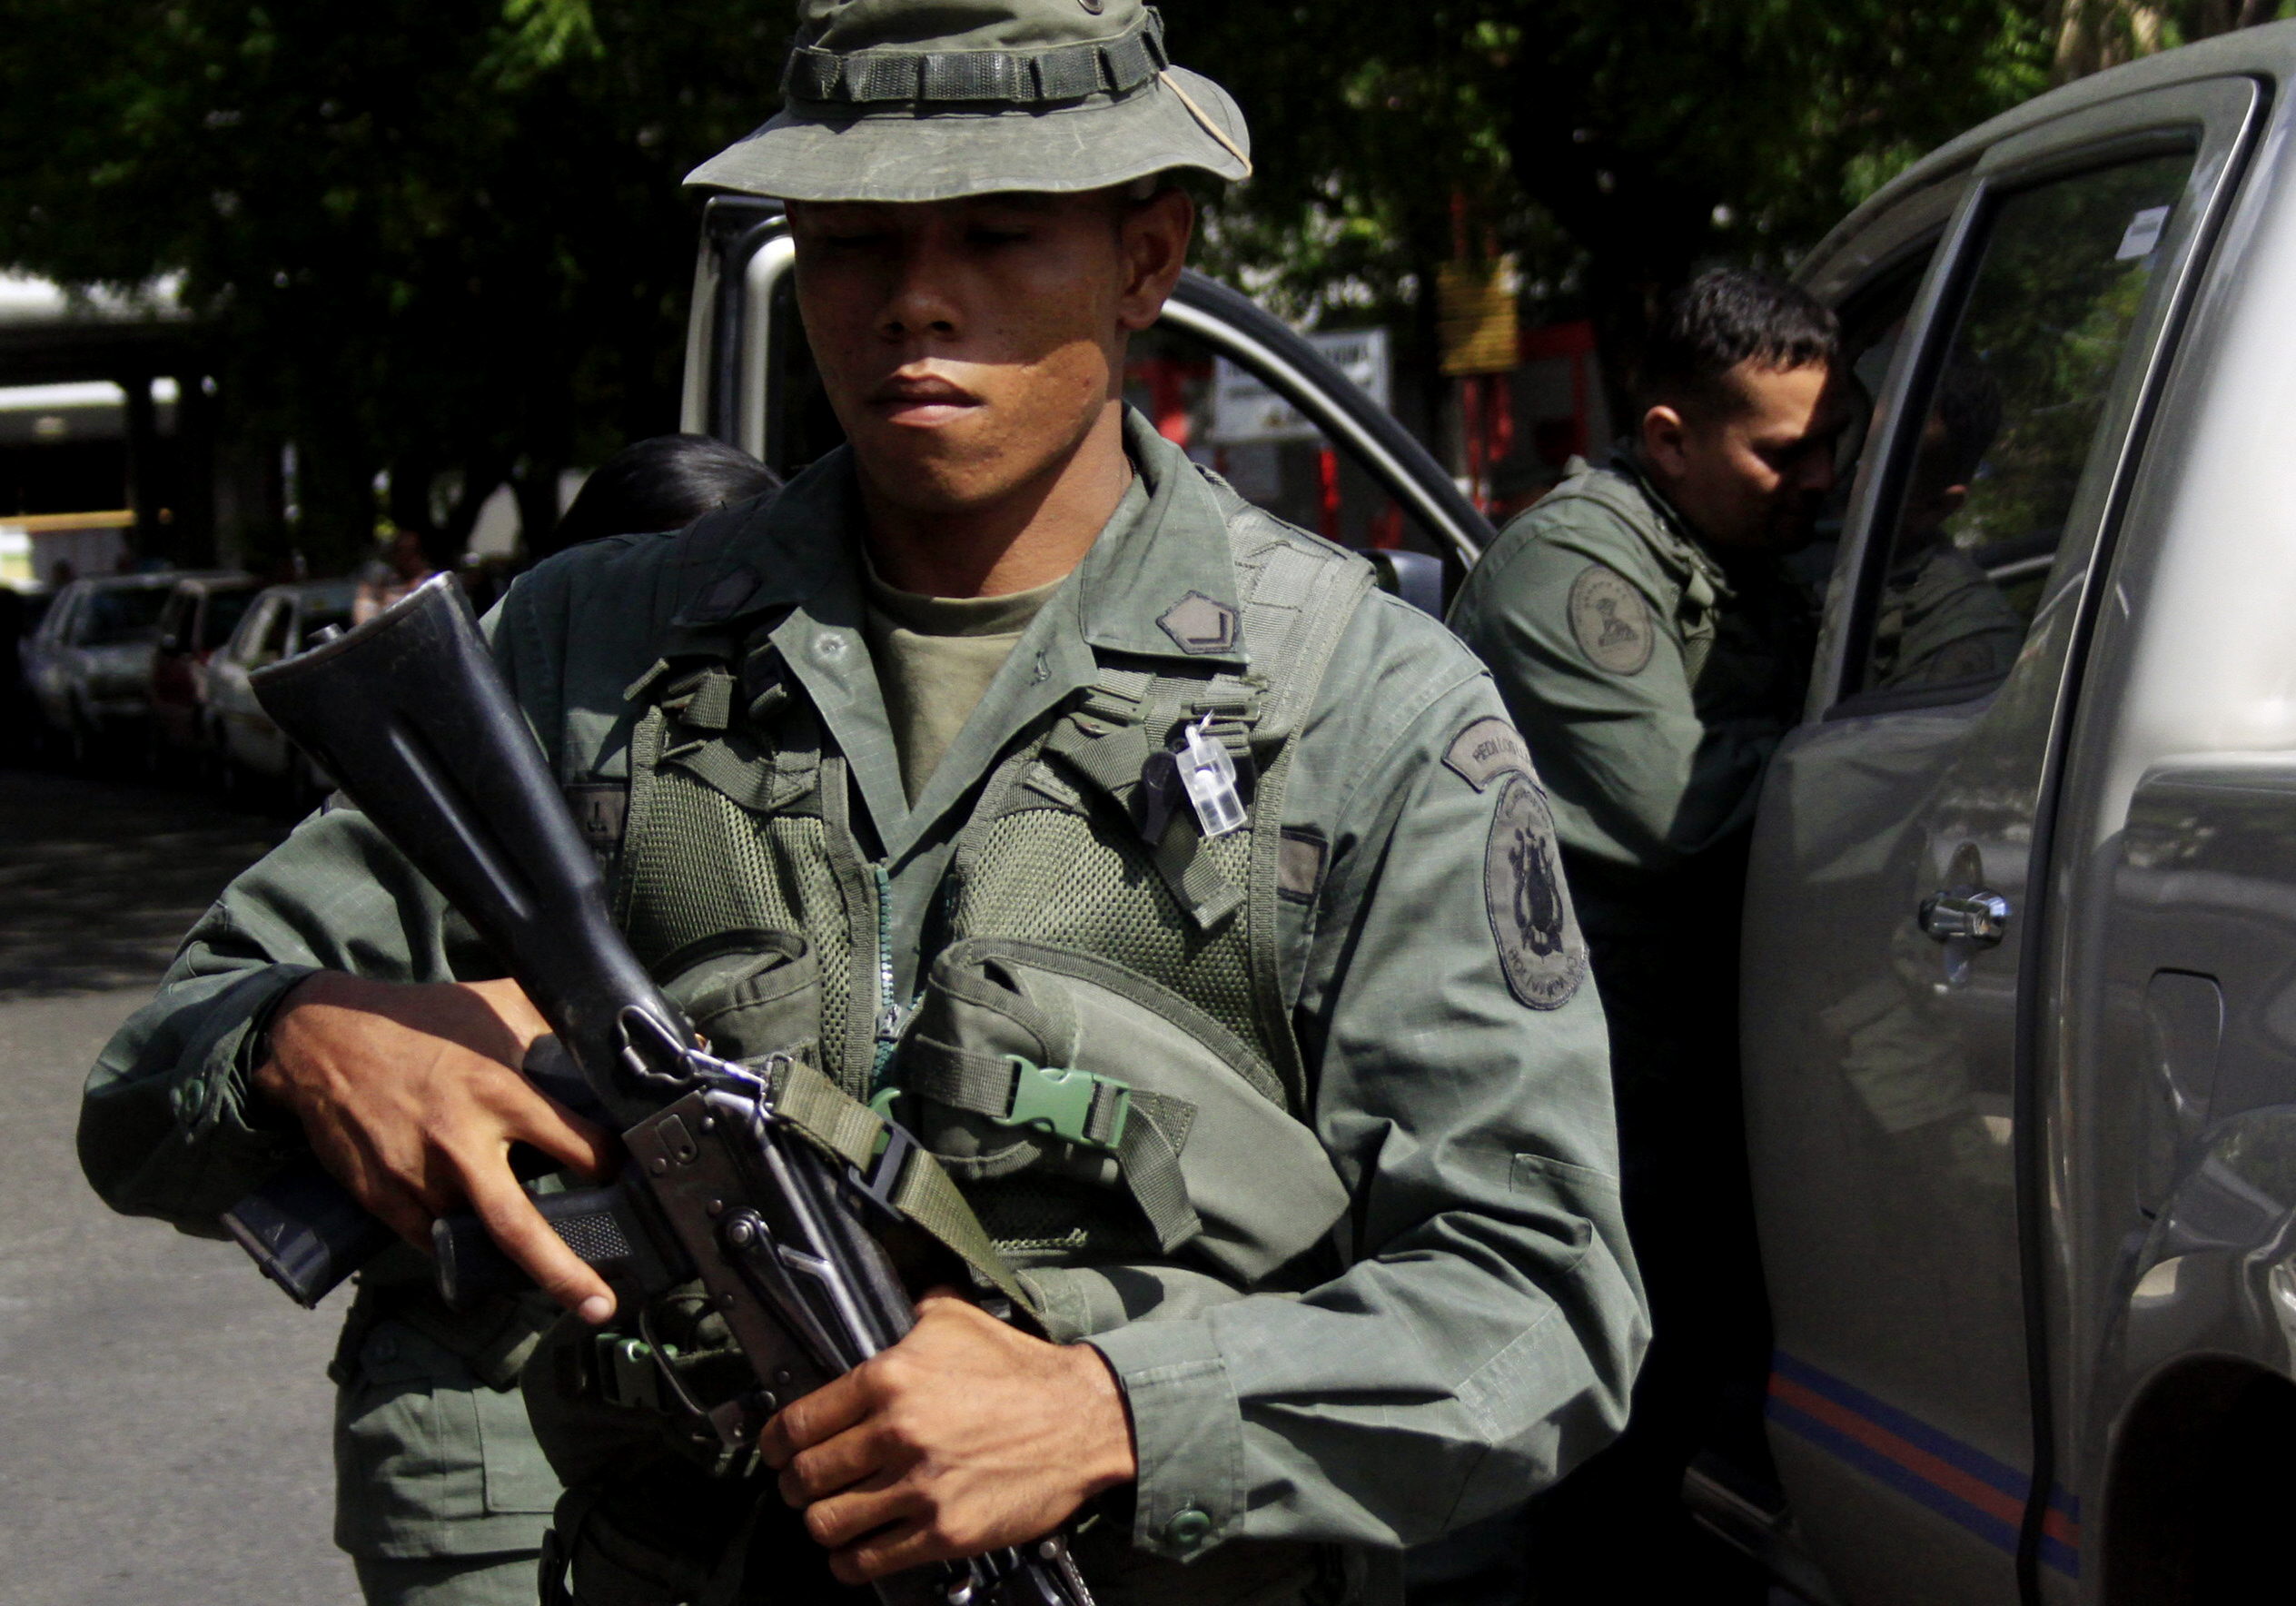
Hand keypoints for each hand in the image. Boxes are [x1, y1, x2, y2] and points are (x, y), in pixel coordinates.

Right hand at [251, 971, 619, 1320]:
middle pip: (518, 1226)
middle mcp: (461, 1143)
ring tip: (543, 1269)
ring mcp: (417, 1179)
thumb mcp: (496, 1003)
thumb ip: (553, 1024)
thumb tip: (607, 1041)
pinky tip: (482, 1247)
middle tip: (600, 1307)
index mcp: (500, 1092)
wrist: (324, 1040)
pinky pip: (431, 1240)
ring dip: (509, 1255)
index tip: (627, 1178)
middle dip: (564, 1273)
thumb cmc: (420, 1020)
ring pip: (475, 1238)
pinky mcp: (383, 1199)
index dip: (610, 1165)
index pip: (576, 1145)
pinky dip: (459, 1247)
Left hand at [759, 1289, 1137, 1583]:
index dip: (775, 1443)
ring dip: (820, 1524)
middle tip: (804, 1486)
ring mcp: (920, 1488)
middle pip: (805, 1477)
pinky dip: (850, 1562)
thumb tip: (882, 1315)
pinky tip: (856, 1551)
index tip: (776, 1450)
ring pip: (827, 1524)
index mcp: (890, 1379)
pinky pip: (867, 1562)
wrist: (1084, 1419)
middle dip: (795, 1485)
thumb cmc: (1022, 1371)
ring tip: (830, 1518)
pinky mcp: (944, 1532)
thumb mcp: (957, 1320)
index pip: (797, 1422)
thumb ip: (908, 1316)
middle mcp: (897, 1433)